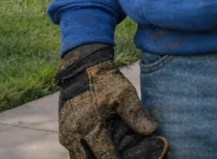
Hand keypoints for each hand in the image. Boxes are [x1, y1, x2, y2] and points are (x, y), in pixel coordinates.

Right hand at [55, 43, 167, 158]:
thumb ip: (136, 114)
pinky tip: (100, 146)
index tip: (131, 156)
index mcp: (90, 130)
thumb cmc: (105, 81)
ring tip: (111, 149)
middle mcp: (74, 137)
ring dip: (94, 156)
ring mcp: (66, 136)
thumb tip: (152, 130)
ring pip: (80, 158)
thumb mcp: (124, 94)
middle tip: (120, 153)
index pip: (107, 158)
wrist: (81, 67)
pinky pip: (74, 150)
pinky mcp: (64, 132)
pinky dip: (87, 152)